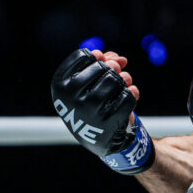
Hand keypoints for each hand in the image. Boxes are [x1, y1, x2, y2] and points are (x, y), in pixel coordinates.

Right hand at [50, 48, 154, 174]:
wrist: (97, 137)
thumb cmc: (90, 101)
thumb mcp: (85, 82)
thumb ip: (100, 62)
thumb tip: (119, 59)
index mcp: (60, 86)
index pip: (83, 55)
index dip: (96, 56)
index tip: (98, 65)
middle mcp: (72, 99)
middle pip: (102, 66)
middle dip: (112, 68)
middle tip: (114, 74)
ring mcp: (91, 111)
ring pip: (117, 80)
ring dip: (125, 78)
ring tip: (123, 82)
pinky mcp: (110, 121)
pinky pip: (129, 95)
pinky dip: (132, 93)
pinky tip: (127, 96)